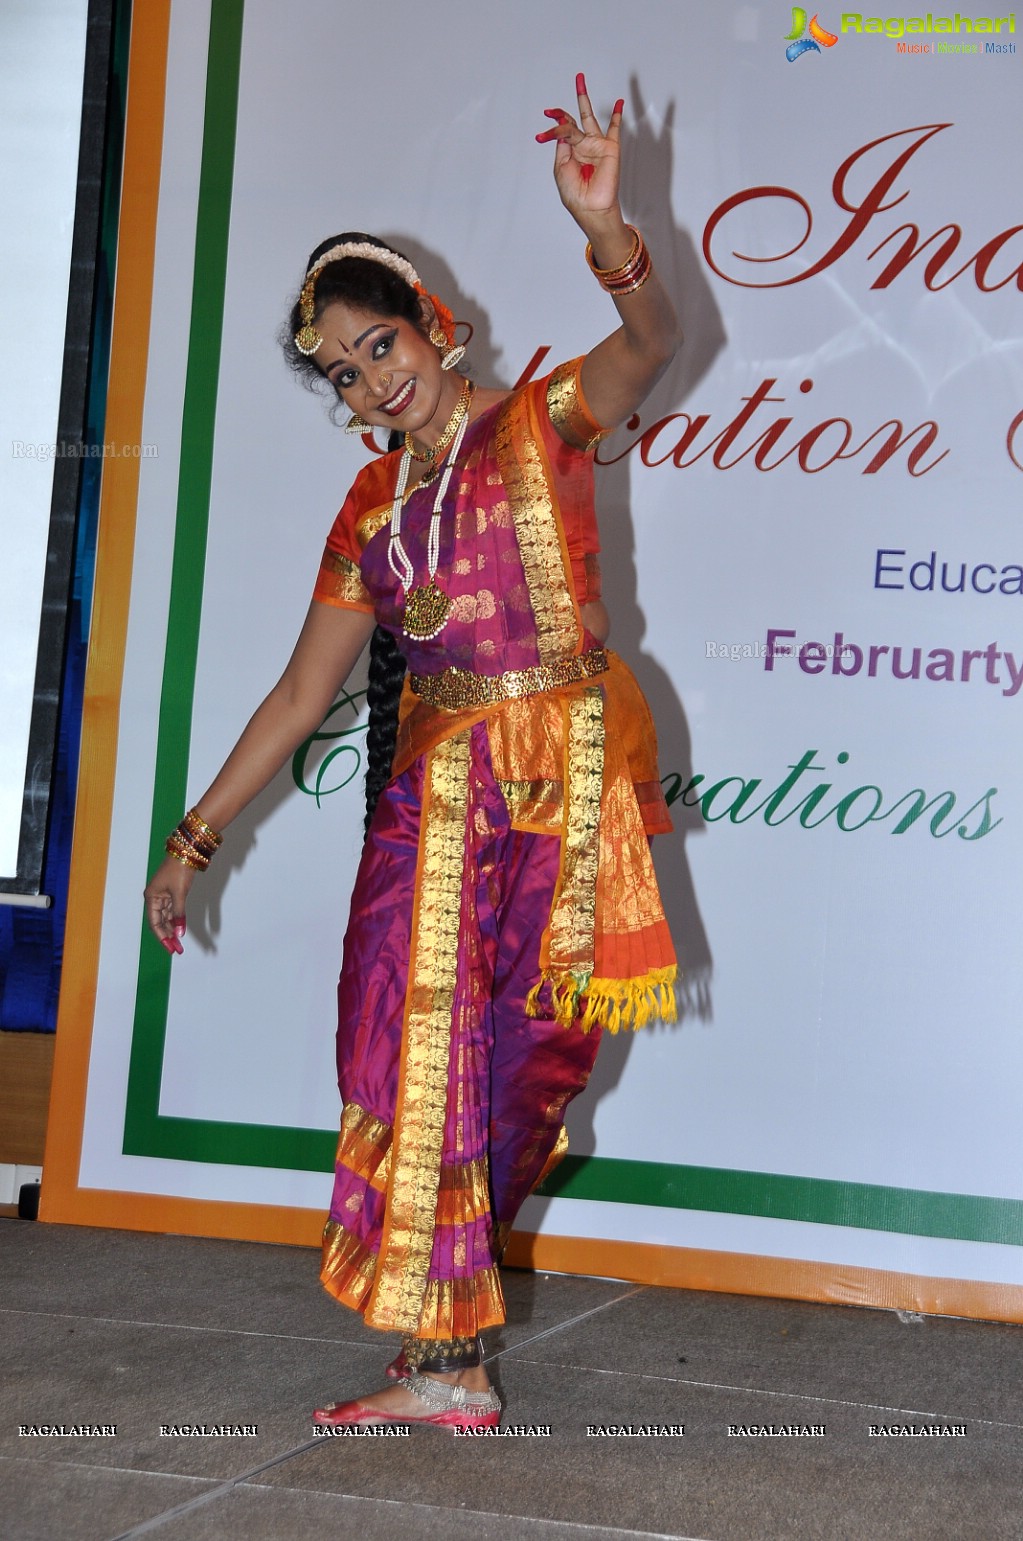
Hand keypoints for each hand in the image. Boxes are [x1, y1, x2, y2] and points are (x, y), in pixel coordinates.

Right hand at [143, 855, 194, 955]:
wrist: (187, 851)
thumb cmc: (179, 870)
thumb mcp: (179, 894)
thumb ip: (179, 914)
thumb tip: (180, 933)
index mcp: (151, 897)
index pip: (154, 923)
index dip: (162, 937)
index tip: (170, 949)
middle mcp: (155, 897)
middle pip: (159, 922)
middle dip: (167, 936)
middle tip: (176, 950)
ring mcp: (163, 895)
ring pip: (166, 918)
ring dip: (172, 930)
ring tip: (178, 944)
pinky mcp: (172, 892)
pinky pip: (172, 911)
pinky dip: (176, 921)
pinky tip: (179, 930)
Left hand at [535, 73, 622, 223]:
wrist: (591, 207)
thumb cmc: (575, 193)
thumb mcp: (561, 167)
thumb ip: (563, 145)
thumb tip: (564, 127)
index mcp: (570, 152)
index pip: (562, 131)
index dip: (552, 127)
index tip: (540, 136)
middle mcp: (583, 146)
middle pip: (573, 120)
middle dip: (564, 107)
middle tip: (555, 93)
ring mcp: (596, 145)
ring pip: (588, 117)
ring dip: (583, 98)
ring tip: (579, 80)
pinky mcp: (610, 147)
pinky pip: (615, 128)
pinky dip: (617, 115)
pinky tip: (619, 102)